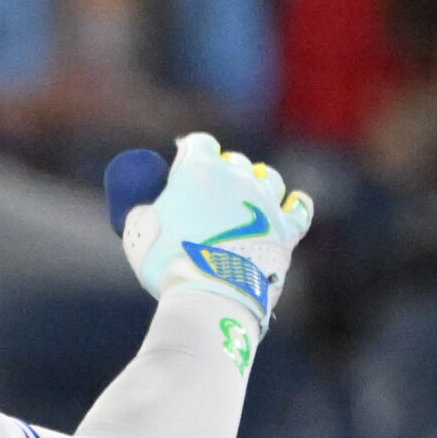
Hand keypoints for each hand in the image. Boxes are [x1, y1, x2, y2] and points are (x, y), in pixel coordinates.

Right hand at [106, 132, 313, 326]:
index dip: (190, 153)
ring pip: (269, 179)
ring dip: (258, 184)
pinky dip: (295, 205)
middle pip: (234, 161)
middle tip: (210, 194)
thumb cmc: (167, 261)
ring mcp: (266, 201)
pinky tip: (292, 203)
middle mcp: (238, 176)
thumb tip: (146, 209)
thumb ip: (143, 210)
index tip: (182, 166)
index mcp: (200, 169)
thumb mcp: (137, 231)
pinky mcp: (286, 229)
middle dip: (223, 171)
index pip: (199, 143)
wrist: (210, 294)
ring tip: (247, 200)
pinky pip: (299, 210)